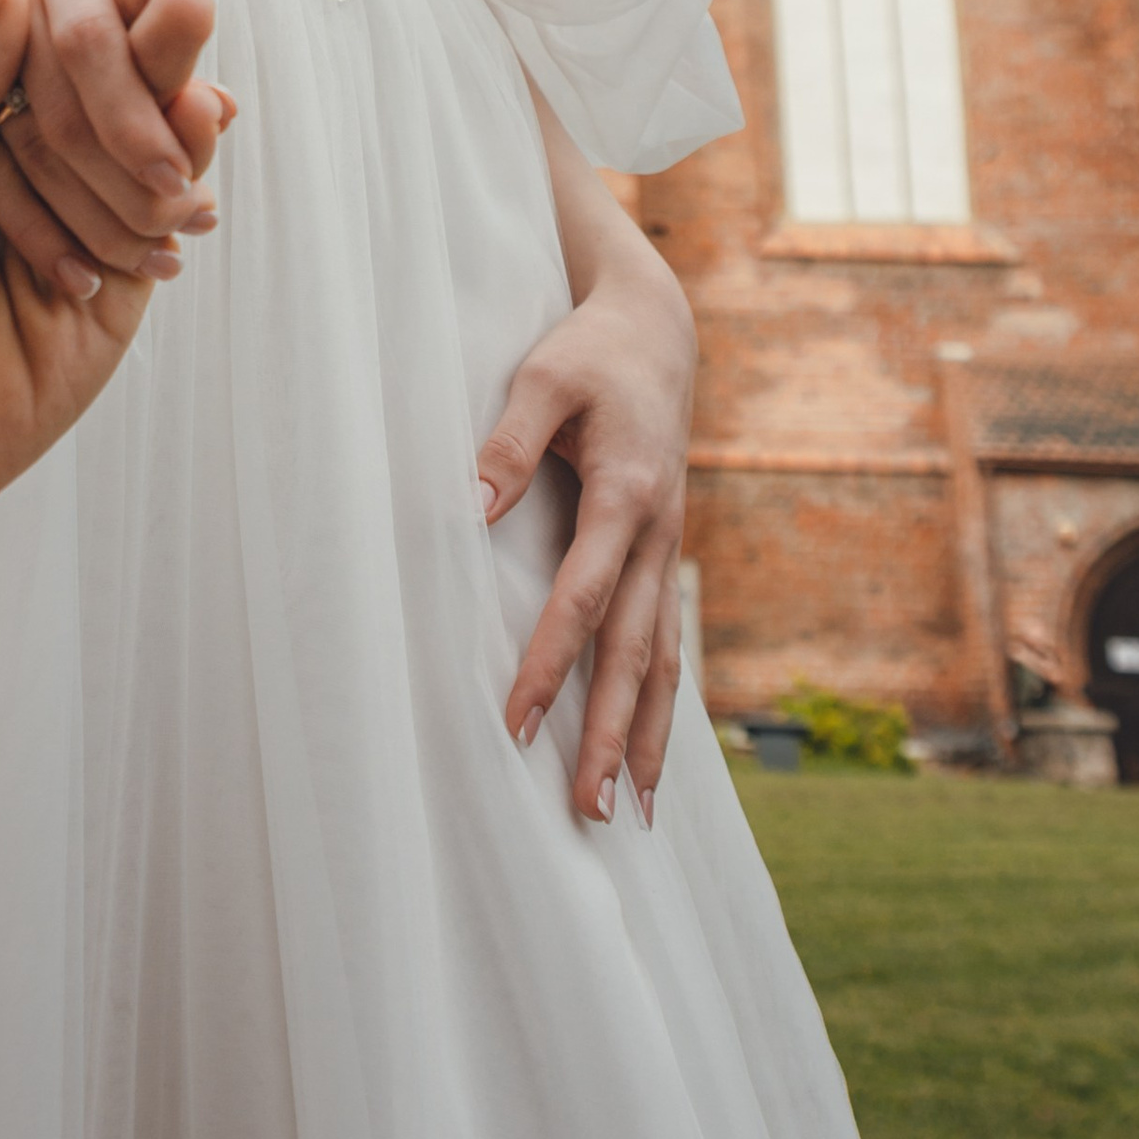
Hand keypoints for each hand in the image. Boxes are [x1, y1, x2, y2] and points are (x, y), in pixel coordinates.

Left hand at [0, 0, 174, 566]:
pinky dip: (182, 168)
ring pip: (142, 144)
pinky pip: (158, 220)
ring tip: (192, 8)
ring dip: (172, 80)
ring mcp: (83, 226)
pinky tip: (204, 115)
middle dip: (141, 27)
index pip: (38, 50)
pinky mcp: (120, 288)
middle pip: (103, 87)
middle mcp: (33, 170)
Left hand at [482, 253, 697, 826]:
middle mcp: (659, 533)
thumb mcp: (544, 375)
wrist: (656, 328)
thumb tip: (469, 511)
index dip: (550, 663)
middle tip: (591, 809)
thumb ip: (506, 440)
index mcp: (628, 494)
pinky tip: (646, 748)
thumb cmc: (591, 349)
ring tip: (634, 810)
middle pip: (633, 651)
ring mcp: (669, 547)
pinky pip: (664, 637)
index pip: (581, 598)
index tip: (518, 724)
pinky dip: (658, 699)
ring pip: (663, 657)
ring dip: (645, 735)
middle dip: (610, 733)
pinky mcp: (664, 552)